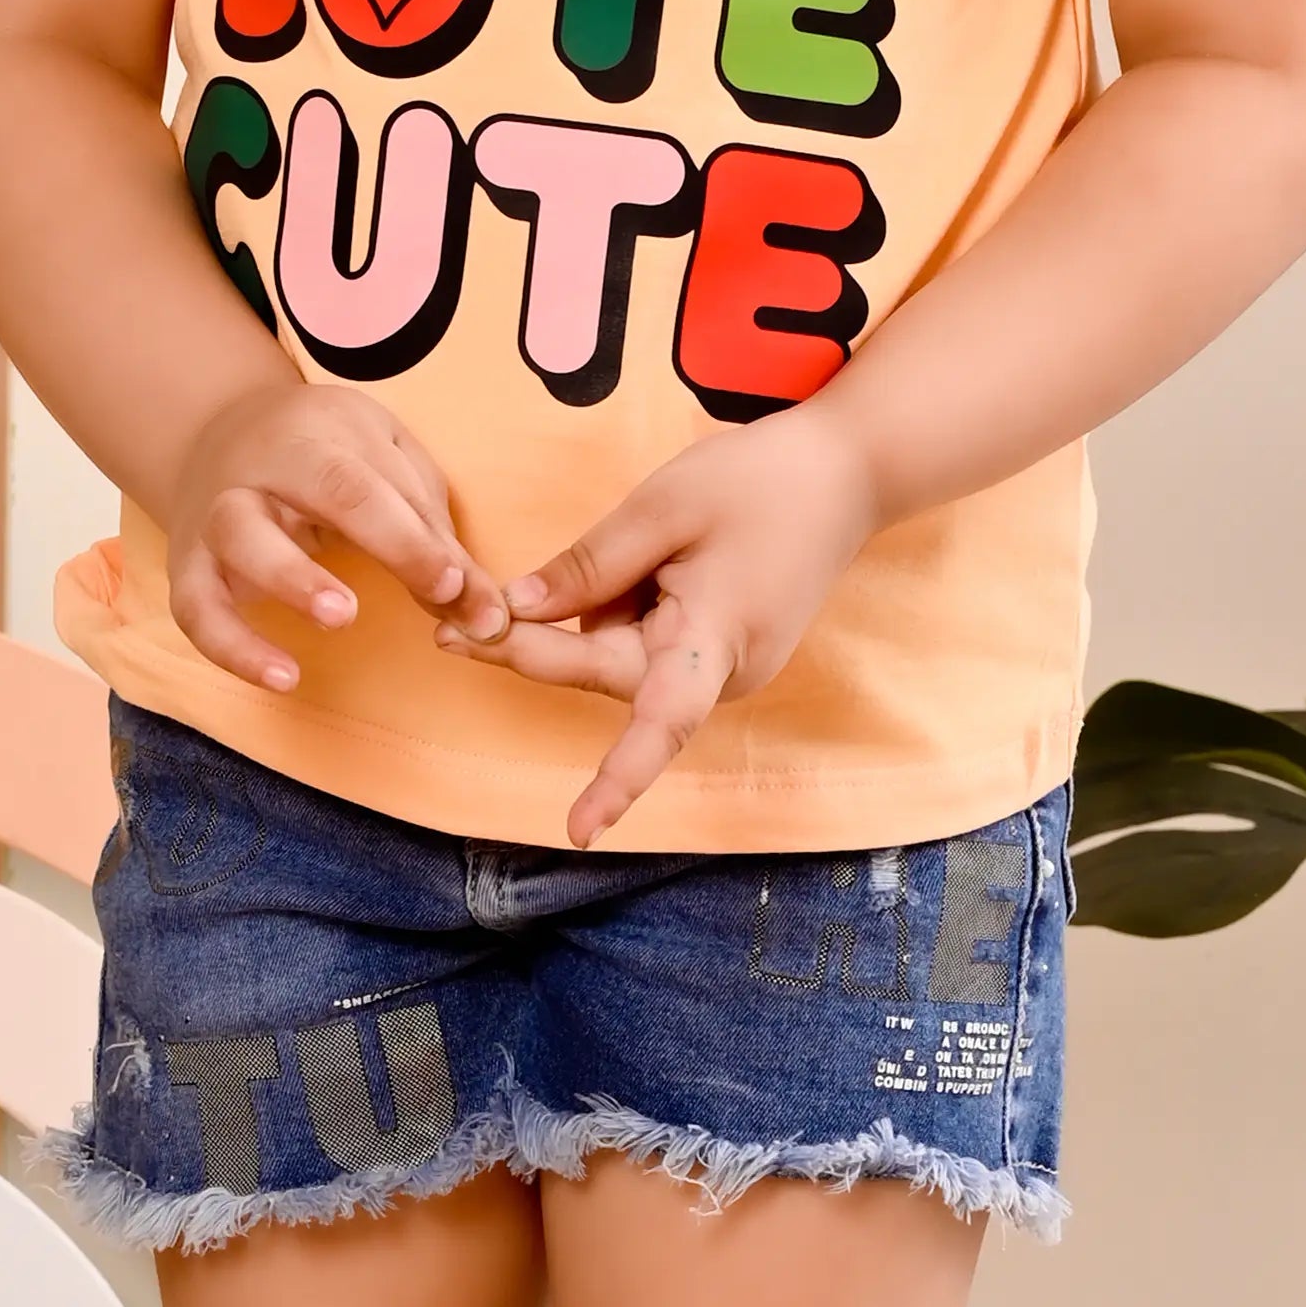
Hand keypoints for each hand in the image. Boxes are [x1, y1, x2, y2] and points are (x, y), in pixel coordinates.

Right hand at [166, 381, 508, 692]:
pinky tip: (283, 678)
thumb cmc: (329, 456)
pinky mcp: (189, 565)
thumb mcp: (391, 471)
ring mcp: (215, 516)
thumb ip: (435, 540)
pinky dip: (233, 647)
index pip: (358, 486)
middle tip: (393, 601)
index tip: (454, 586)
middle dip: (357, 547)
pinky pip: (197, 610)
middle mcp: (255, 469)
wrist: (221, 434)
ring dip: (286, 583)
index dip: (407, 538)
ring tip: (339, 622)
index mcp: (312, 435)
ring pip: (236, 542)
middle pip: (302, 495)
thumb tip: (485, 618)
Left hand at [442, 402, 881, 844]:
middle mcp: (722, 674)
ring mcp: (724, 670)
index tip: (578, 832)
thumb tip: (515, 612)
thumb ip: (589, 565)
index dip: (618, 781)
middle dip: (540, 645)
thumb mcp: (664, 505)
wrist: (850, 474)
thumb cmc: (761, 482)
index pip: (659, 723)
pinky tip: (662, 556)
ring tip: (653, 541)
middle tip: (456, 622)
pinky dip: (627, 607)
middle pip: (606, 675)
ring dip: (602, 609)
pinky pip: (646, 645)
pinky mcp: (719, 655)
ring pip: (622, 657)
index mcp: (716, 639)